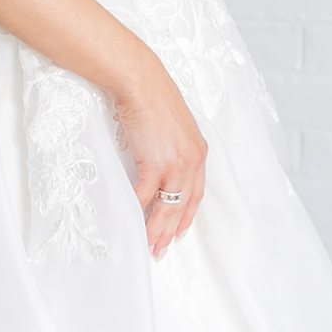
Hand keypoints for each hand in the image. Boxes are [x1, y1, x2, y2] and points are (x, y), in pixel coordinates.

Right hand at [111, 50, 206, 255]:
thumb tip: (159, 160)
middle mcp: (192, 161)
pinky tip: (132, 221)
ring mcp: (176, 164)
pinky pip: (146, 196)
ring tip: (149, 245)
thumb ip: (172, 146)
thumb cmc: (152, 98)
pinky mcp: (156, 163)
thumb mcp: (172, 125)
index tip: (180, 231)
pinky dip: (138, 211)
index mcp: (198, 152)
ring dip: (157, 229)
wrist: (141, 82)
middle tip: (162, 249)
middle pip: (184, 206)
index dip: (188, 215)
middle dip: (172, 231)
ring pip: (168, 207)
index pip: (196, 193)